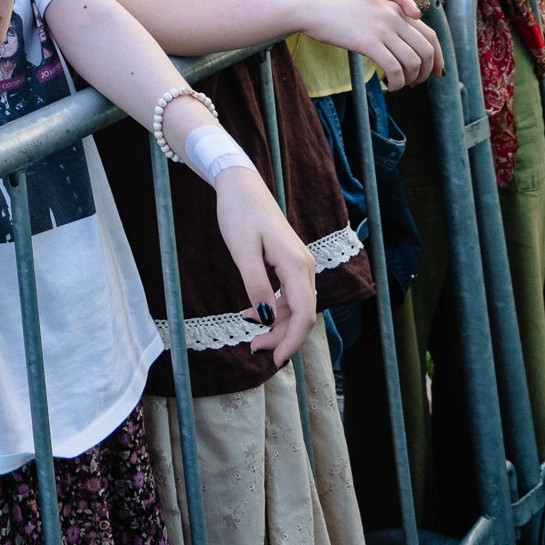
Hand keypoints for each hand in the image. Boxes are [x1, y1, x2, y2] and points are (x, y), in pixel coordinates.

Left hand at [213, 167, 316, 366]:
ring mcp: (299, 265)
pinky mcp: (289, 263)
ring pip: (295, 307)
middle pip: (302, 314)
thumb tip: (266, 318)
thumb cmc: (240, 213)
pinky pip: (288, 295)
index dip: (293, 340)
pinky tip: (253, 314)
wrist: (240, 185)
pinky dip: (273, 309)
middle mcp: (304, 267)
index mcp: (297, 265)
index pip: (304, 314)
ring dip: (277, 326)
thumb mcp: (242, 252)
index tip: (276, 359)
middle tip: (254, 350)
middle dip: (282, 337)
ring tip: (252, 338)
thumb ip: (256, 285)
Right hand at [296, 0, 440, 86]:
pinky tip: (388, 86)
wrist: (312, 8)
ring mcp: (382, 28)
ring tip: (399, 85)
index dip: (439, 57)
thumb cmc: (336, 14)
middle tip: (416, 83)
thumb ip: (390, 25)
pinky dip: (396, 83)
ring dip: (410, 80)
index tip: (437, 72)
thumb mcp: (369, 12)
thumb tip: (406, 50)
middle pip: (426, 50)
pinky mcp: (368, 42)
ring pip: (413, 62)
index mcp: (396, 9)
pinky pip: (394, 69)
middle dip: (426, 72)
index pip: (431, 36)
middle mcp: (394, 16)